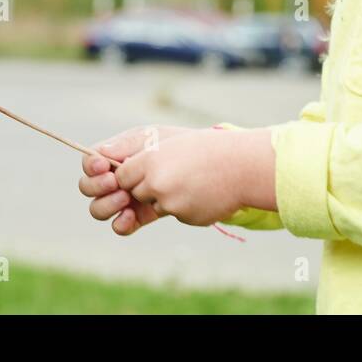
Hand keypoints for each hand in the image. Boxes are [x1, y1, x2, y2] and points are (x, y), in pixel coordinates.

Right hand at [79, 125, 192, 235]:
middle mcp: (113, 179)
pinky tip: (129, 215)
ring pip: (98, 209)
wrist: (201, 166)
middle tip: (114, 182)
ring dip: (106, 205)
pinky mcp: (137, 216)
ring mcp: (123, 199)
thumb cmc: (173, 146)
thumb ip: (127, 145)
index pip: (89, 162)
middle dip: (96, 186)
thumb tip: (102, 154)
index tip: (104, 166)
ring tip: (125, 198)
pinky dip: (120, 223)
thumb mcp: (152, 138)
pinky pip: (119, 226)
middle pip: (87, 187)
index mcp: (113, 157)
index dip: (91, 166)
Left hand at [109, 128, 254, 227]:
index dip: (130, 175)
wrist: (241, 165)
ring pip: (155, 205)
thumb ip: (144, 159)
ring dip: (167, 198)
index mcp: (151, 160)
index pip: (122, 176)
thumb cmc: (207, 149)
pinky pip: (176, 213)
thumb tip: (119, 177)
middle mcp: (156, 183)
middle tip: (169, 174)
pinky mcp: (185, 217)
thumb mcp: (172, 144)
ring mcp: (171, 203)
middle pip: (135, 193)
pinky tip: (201, 192)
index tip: (142, 170)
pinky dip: (185, 206)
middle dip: (146, 188)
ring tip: (190, 180)